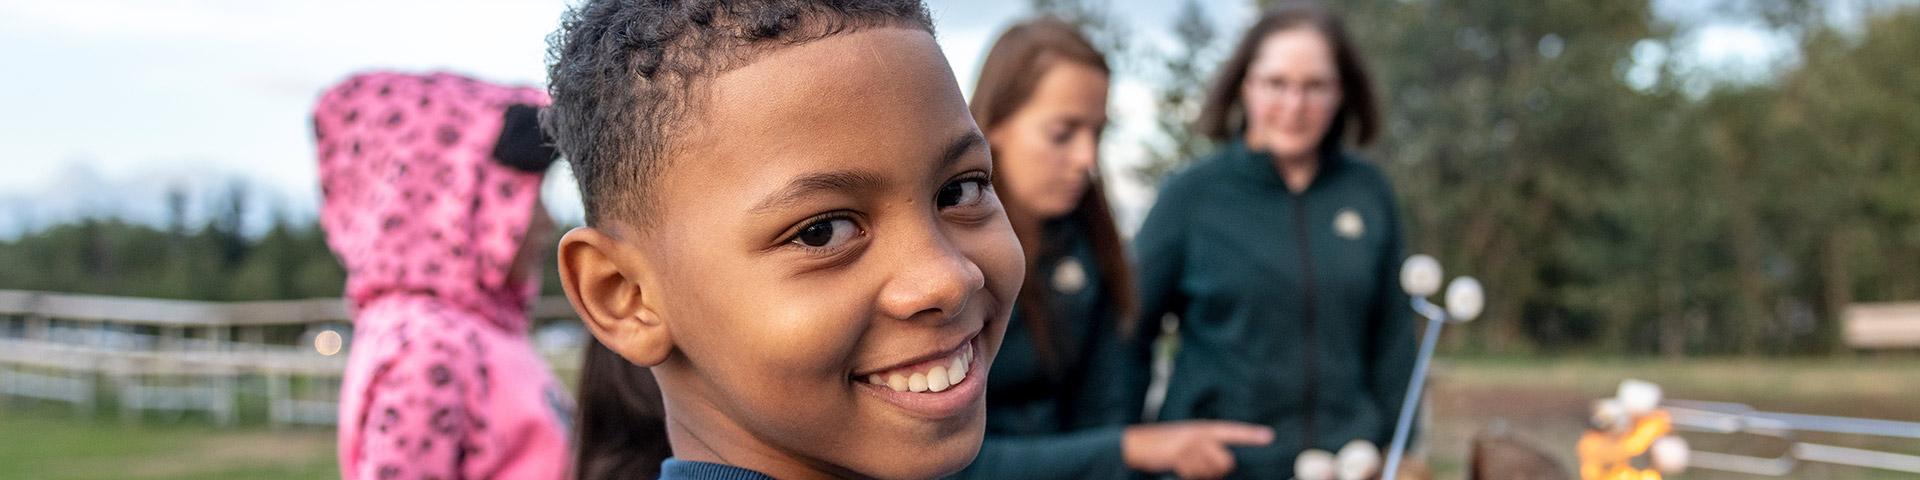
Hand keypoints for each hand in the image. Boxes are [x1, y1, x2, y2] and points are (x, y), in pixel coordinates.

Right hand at [1122, 420, 1274, 478]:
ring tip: (1187, 464)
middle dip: (1217, 470)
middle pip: (1225, 461)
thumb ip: (1208, 447)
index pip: (1233, 431)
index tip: (1269, 436)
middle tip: (1201, 465)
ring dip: (1200, 474)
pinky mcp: (1179, 456)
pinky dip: (1187, 475)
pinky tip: (1178, 466)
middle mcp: (1200, 434)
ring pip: (1211, 471)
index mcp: (1205, 428)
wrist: (1139, 443)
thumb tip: (1225, 464)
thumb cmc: (1167, 443)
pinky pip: (1194, 475)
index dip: (1251, 435)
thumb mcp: (1189, 438)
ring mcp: (1189, 445)